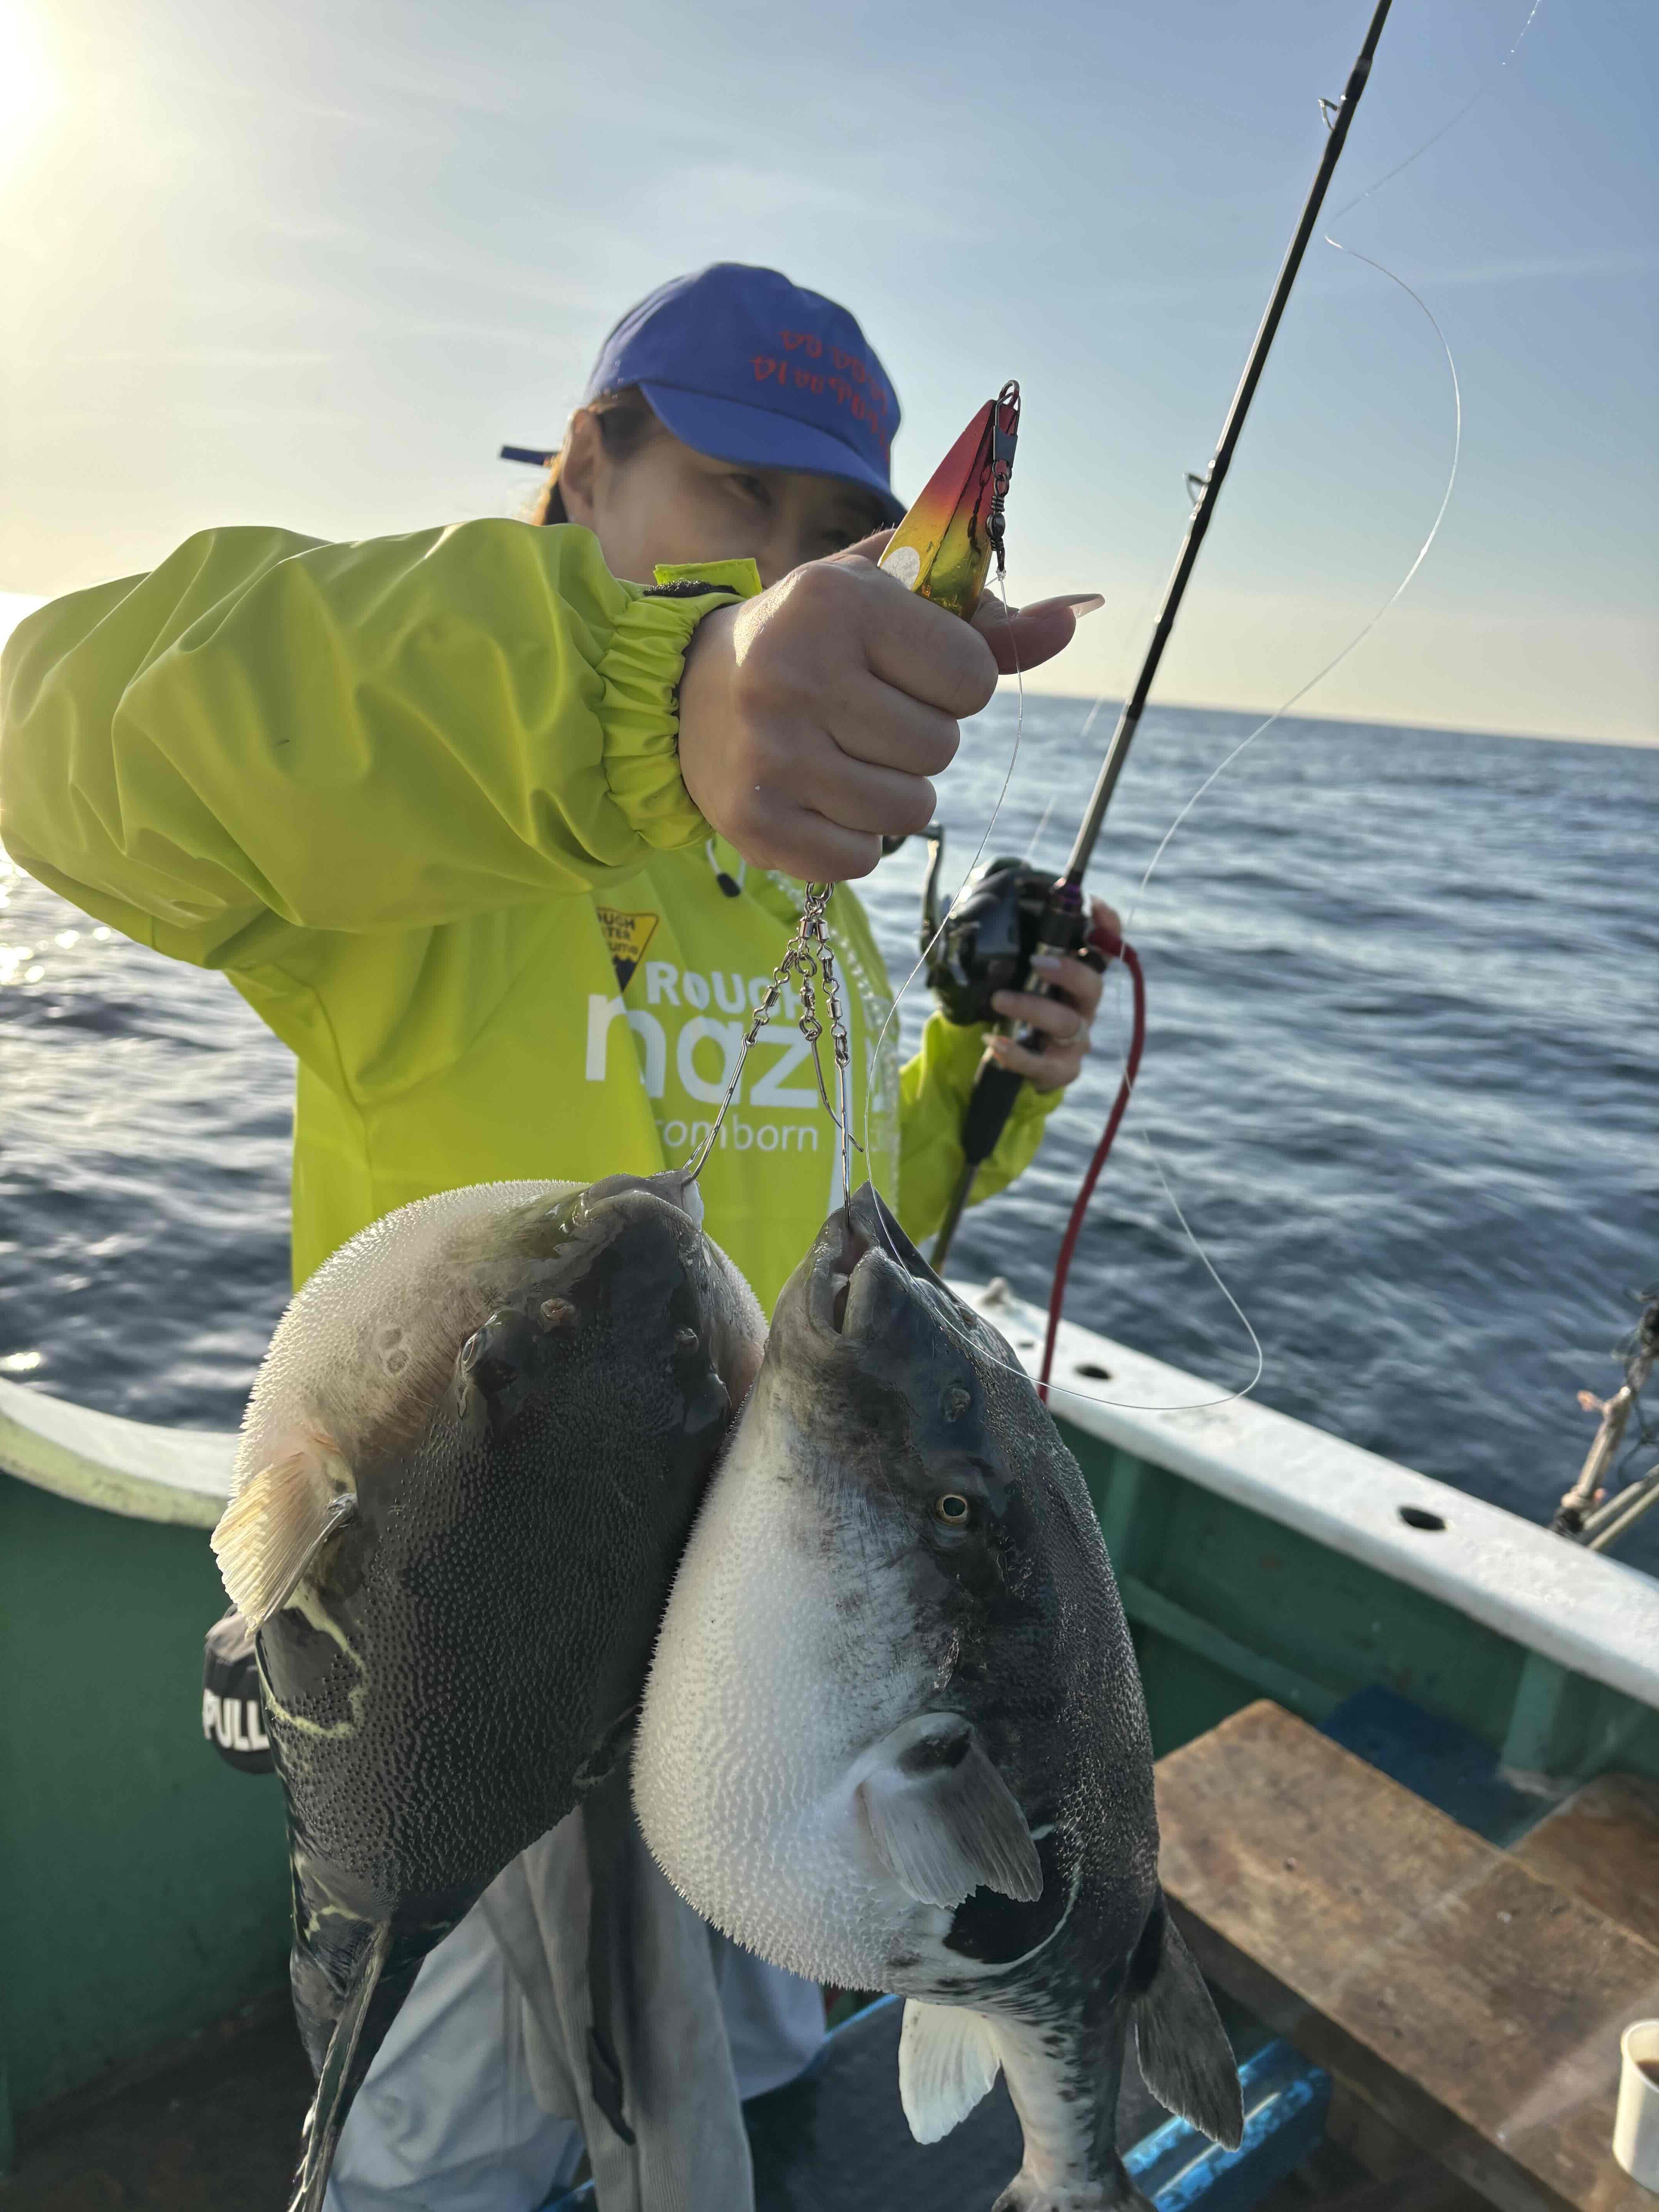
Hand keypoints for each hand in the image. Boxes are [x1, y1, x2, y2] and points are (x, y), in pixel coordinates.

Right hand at [677, 531, 1101, 881]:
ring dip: (892, 793)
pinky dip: (854, 840)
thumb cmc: (811, 640)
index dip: (955, 683)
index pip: (972, 676)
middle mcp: (798, 676)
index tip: (907, 673)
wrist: (683, 693)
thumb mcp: (888, 605)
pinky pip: (861, 861)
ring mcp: (773, 756)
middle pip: (940, 749)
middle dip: (920, 740)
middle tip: (868, 719)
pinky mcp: (756, 824)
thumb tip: (1073, 619)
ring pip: (908, 812)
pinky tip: (820, 799)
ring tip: (845, 759)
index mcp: (839, 603)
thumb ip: (984, 619)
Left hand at [984, 897, 1121, 1093]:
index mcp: (1077, 975)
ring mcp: (1075, 1040)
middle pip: (1092, 986)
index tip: (1092, 905)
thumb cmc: (1013, 1002)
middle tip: (1036, 962)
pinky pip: (1043, 1064)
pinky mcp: (1059, 1070)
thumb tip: (983, 902)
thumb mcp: (1010, 971)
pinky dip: (1017, 1054)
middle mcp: (1083, 1006)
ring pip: (1067, 1024)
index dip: (1107, 928)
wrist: (1006, 1055)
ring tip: (999, 999)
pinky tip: (994, 1043)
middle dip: (1067, 971)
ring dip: (1032, 1009)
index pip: (1104, 948)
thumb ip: (1009, 944)